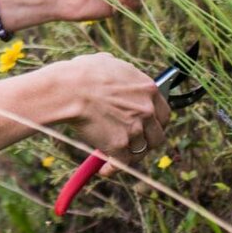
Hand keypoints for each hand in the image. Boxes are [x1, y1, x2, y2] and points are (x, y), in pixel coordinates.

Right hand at [53, 53, 170, 176]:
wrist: (67, 89)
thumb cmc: (81, 73)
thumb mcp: (106, 62)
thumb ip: (120, 72)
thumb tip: (116, 72)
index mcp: (148, 89)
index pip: (163, 114)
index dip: (155, 123)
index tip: (146, 128)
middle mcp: (147, 110)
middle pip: (157, 136)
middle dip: (146, 142)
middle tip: (133, 144)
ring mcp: (135, 128)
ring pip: (140, 151)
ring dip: (129, 155)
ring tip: (116, 157)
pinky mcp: (119, 144)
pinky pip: (121, 163)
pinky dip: (112, 169)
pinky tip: (104, 170)